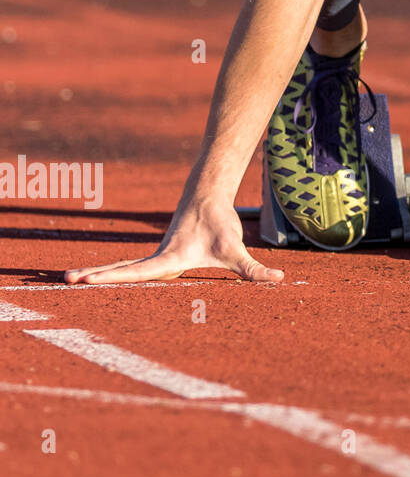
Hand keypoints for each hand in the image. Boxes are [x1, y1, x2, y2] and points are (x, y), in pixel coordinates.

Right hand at [63, 203, 283, 284]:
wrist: (209, 196)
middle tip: (64, 281)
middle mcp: (157, 257)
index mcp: (169, 258)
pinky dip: (111, 271)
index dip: (112, 278)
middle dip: (94, 275)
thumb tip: (278, 279)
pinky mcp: (158, 254)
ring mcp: (154, 255)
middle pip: (121, 268)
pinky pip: (129, 265)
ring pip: (121, 265)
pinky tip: (95, 277)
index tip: (87, 280)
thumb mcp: (236, 250)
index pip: (137, 272)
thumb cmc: (221, 224)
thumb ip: (254, 269)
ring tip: (66, 279)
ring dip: (97, 273)